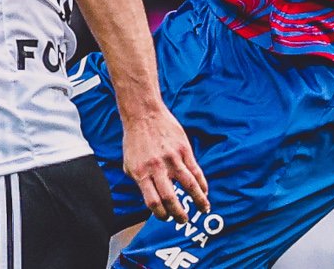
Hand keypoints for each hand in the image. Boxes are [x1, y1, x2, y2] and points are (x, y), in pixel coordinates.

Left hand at [123, 104, 208, 223]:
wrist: (143, 114)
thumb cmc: (135, 140)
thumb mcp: (129, 163)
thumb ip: (139, 182)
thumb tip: (151, 200)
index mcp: (141, 173)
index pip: (153, 202)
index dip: (161, 214)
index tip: (166, 218)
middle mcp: (157, 168)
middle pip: (170, 198)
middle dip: (179, 214)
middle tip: (184, 220)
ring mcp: (172, 158)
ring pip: (189, 185)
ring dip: (198, 201)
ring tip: (202, 209)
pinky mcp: (184, 149)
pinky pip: (195, 171)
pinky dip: (202, 184)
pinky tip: (204, 191)